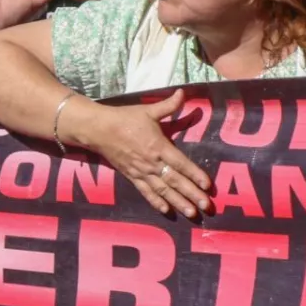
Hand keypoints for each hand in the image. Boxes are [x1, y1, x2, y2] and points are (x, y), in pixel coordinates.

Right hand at [70, 90, 212, 218]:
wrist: (98, 130)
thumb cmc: (124, 118)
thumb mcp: (148, 110)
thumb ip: (168, 105)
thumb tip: (184, 92)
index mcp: (158, 146)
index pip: (181, 163)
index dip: (195, 174)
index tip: (208, 186)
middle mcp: (151, 163)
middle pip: (175, 181)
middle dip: (192, 194)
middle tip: (207, 206)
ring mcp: (141, 172)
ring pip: (163, 191)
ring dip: (178, 202)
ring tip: (192, 213)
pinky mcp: (132, 176)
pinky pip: (145, 192)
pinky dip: (156, 202)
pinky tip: (167, 211)